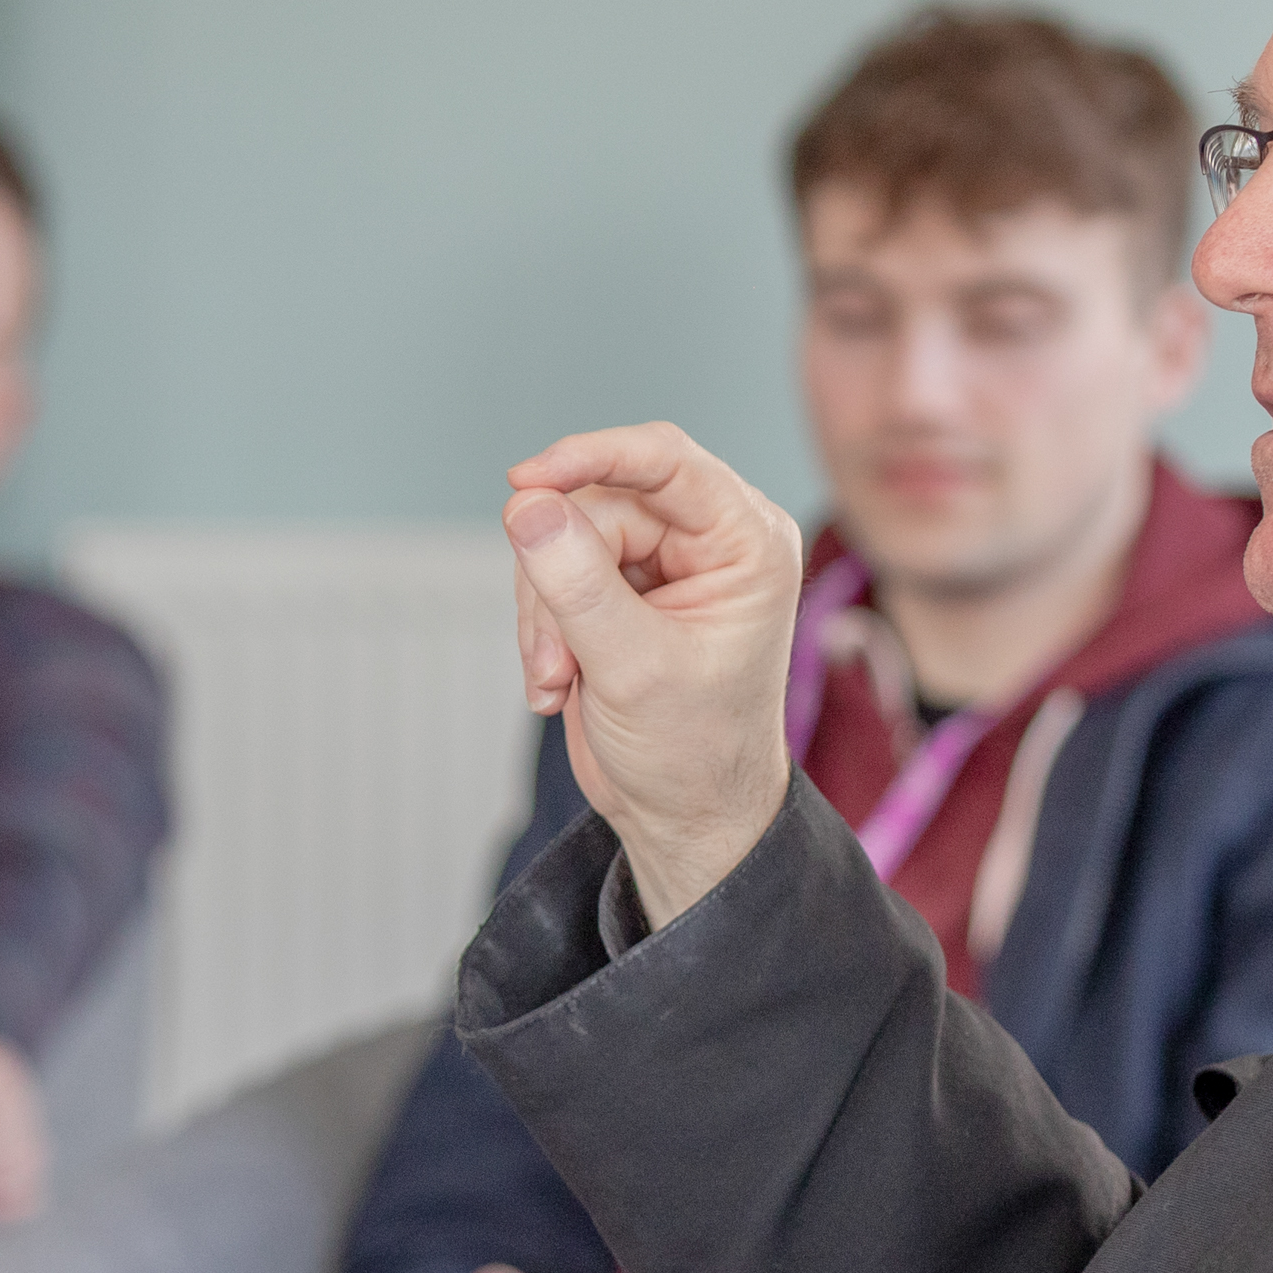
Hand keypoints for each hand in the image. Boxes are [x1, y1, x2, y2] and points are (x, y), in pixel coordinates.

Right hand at [501, 423, 803, 930]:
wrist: (682, 816)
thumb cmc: (693, 752)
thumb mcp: (633, 669)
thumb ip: (578, 584)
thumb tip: (527, 507)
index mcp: (746, 542)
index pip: (666, 460)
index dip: (591, 455)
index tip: (526, 482)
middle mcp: (709, 539)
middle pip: (599, 501)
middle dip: (560, 579)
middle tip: (557, 656)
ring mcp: (662, 563)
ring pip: (563, 536)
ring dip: (546, 614)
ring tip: (561, 679)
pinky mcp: (620, 589)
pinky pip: (553, 570)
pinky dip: (542, 629)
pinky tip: (558, 682)